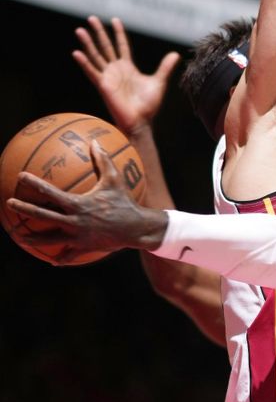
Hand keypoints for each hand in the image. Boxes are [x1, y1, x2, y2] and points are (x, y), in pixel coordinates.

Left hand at [6, 142, 167, 263]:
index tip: (21, 176)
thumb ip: (103, 160)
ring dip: (33, 239)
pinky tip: (53, 260)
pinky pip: (70, 254)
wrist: (137, 228)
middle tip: (9, 203)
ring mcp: (78, 237)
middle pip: (42, 216)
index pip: (50, 193)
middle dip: (24, 209)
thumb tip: (94, 141)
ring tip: (20, 237)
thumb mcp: (115, 180)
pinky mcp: (85, 247)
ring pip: (50, 239)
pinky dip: (60, 257)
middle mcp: (74, 221)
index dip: (34, 184)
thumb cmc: (126, 202)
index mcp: (78, 204)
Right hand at [73, 16, 179, 134]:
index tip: (115, 19)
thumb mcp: (158, 82)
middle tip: (91, 18)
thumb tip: (175, 54)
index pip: (121, 46)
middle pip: (106, 46)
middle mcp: (116, 70)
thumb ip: (165, 68)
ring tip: (80, 30)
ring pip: (96, 56)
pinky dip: (84, 63)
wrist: (141, 121)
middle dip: (99, 33)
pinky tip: (76, 53)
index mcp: (128, 67)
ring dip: (87, 43)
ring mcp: (108, 77)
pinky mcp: (103, 86)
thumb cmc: (148, 105)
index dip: (118, 33)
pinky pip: (92, 72)